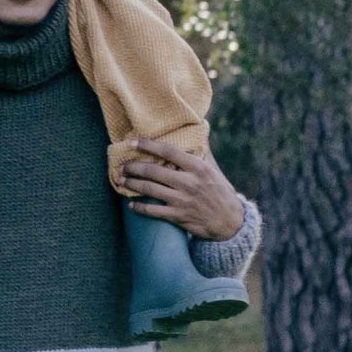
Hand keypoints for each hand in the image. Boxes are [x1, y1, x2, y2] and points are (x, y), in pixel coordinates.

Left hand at [118, 139, 242, 240]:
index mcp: (197, 168)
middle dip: (133, 167)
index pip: (169, 152)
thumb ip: (202, 151)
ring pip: (150, 190)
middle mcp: (188, 183)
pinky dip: (140, 208)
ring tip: (120, 180)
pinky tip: (131, 205)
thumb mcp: (213, 169)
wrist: (231, 222)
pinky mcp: (179, 217)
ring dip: (132, 184)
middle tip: (122, 166)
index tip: (133, 142)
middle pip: (153, 171)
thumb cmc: (220, 191)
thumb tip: (199, 129)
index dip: (148, 146)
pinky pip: (153, 211)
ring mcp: (182, 201)